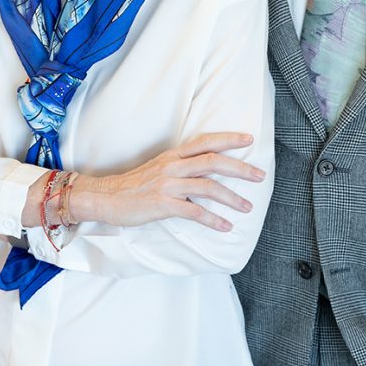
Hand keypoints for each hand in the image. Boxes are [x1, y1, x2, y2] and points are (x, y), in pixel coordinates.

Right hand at [67, 132, 265, 232]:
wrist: (106, 198)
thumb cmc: (134, 186)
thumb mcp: (159, 169)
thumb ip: (182, 169)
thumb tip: (207, 175)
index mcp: (173, 156)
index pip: (205, 142)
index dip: (228, 139)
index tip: (249, 139)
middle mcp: (173, 167)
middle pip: (213, 162)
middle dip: (239, 168)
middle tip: (260, 176)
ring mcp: (168, 185)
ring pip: (207, 187)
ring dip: (231, 197)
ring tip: (247, 207)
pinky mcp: (162, 205)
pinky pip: (194, 212)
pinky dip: (213, 219)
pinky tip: (225, 226)